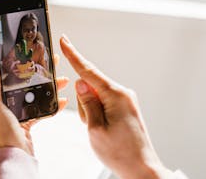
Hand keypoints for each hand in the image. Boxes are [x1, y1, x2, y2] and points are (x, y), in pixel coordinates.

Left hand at [0, 55, 68, 155]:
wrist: (13, 159)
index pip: (2, 72)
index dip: (17, 61)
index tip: (32, 52)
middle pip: (20, 81)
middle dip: (38, 73)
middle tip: (53, 63)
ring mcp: (12, 112)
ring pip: (32, 93)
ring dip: (48, 87)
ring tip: (63, 80)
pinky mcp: (24, 122)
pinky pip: (39, 109)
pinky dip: (50, 105)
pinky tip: (61, 100)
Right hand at [60, 35, 172, 178]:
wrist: (141, 170)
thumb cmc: (120, 153)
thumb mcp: (95, 128)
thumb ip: (86, 102)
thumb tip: (81, 82)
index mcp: (116, 95)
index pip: (88, 71)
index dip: (73, 55)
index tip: (64, 40)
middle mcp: (123, 94)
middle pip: (90, 86)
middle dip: (83, 103)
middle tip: (91, 125)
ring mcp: (125, 100)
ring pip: (95, 97)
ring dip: (91, 112)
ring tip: (100, 132)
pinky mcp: (125, 108)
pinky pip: (103, 104)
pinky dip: (97, 115)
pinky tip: (105, 130)